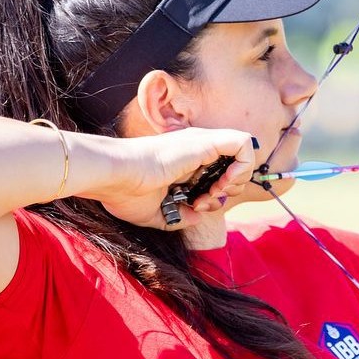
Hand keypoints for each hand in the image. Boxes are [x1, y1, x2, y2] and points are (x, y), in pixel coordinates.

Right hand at [88, 128, 256, 229]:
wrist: (114, 176)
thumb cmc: (125, 193)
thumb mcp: (157, 212)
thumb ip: (179, 215)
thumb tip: (197, 217)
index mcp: (184, 162)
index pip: (217, 175)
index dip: (216, 194)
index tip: (198, 207)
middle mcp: (196, 149)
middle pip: (234, 165)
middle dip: (229, 189)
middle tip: (206, 201)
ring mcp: (202, 142)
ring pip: (244, 153)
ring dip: (237, 180)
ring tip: (212, 193)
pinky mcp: (206, 141)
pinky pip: (244, 143)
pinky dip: (243, 166)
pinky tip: (222, 183)